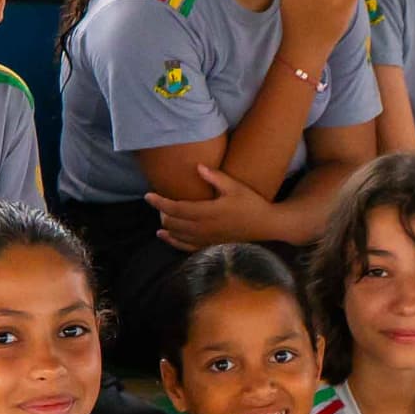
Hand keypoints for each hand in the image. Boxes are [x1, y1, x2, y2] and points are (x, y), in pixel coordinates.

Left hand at [148, 163, 281, 248]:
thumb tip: (197, 166)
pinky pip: (185, 247)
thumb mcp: (235, 187)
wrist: (266, 226)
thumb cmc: (251, 203)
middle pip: (172, 222)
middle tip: (157, 201)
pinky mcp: (210, 246)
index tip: (148, 195)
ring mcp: (206, 239)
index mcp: (208, 212)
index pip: (176, 208)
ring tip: (159, 216)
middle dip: (161, 213)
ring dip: (165, 226)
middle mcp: (204, 228)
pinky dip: (172, 241)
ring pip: (177, 235)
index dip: (160, 202)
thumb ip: (215, 177)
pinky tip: (165, 236)